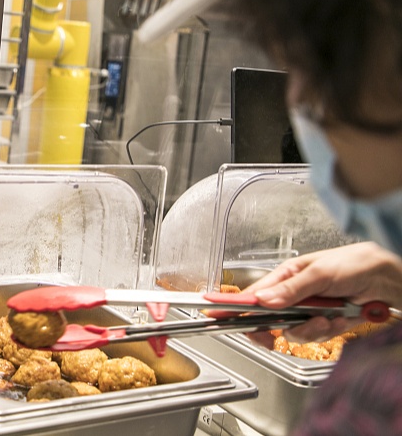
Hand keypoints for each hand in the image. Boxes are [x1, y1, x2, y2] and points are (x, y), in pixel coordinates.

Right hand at [242, 242, 401, 342]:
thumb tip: (263, 300)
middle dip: (277, 329)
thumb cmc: (354, 263)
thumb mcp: (319, 273)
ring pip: (293, 333)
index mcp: (284, 277)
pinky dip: (328, 330)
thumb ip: (291, 289)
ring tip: (328, 317)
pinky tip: (340, 318)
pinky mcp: (324, 323)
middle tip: (273, 338)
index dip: (233, 307)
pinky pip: (316, 336)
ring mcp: (307, 311)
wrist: (387, 278)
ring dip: (311, 329)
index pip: (251, 295)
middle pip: (268, 321)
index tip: (217, 315)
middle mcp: (292, 296)